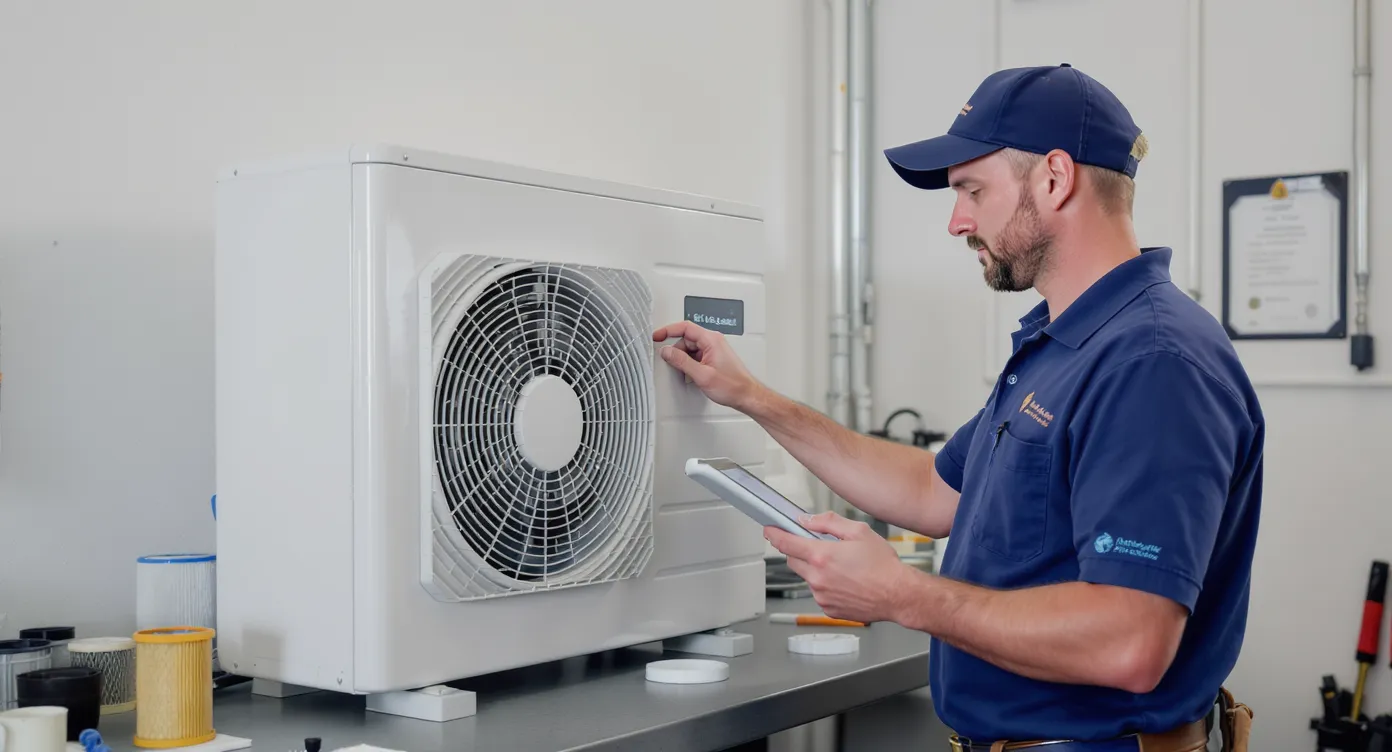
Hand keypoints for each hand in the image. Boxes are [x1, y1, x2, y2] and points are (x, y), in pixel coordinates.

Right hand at [652, 321, 765, 410]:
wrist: (747, 395)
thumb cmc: (732, 386)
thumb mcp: (701, 375)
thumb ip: (681, 361)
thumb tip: (666, 351)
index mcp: (711, 340)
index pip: (685, 327)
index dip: (668, 330)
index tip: (657, 336)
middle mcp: (713, 341)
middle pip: (686, 339)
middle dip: (676, 351)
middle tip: (671, 364)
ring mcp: (714, 349)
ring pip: (690, 349)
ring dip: (684, 360)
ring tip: (686, 374)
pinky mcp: (714, 358)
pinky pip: (696, 356)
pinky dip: (690, 364)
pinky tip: (692, 375)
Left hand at [764, 512, 911, 624]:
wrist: (898, 595)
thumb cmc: (883, 566)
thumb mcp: (858, 532)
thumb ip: (828, 523)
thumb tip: (808, 520)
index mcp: (822, 556)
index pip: (786, 543)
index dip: (774, 535)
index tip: (769, 531)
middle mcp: (818, 578)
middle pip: (793, 560)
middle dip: (800, 552)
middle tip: (820, 548)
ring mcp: (821, 596)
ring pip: (807, 577)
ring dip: (816, 570)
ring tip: (844, 568)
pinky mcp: (828, 609)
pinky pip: (819, 593)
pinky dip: (826, 586)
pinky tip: (846, 582)